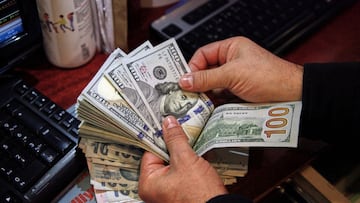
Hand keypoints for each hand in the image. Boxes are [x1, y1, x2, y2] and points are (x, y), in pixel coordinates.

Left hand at [138, 116, 226, 202]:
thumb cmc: (199, 194)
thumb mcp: (185, 160)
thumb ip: (175, 139)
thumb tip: (168, 123)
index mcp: (148, 183)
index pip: (150, 152)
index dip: (161, 137)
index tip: (168, 124)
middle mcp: (155, 189)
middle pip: (162, 157)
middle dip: (174, 144)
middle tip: (181, 129)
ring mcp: (169, 191)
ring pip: (174, 163)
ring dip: (184, 152)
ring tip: (191, 141)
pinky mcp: (182, 192)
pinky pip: (183, 171)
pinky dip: (190, 162)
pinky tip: (198, 154)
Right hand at [179, 37, 302, 101]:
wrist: (291, 95)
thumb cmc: (269, 76)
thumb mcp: (233, 74)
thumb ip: (207, 77)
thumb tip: (185, 80)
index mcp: (231, 48)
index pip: (203, 54)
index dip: (192, 66)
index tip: (184, 80)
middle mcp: (231, 62)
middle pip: (206, 71)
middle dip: (197, 83)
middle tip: (187, 94)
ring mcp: (234, 78)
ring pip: (212, 86)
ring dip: (205, 94)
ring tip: (197, 103)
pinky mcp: (238, 93)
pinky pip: (220, 96)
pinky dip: (214, 102)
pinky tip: (208, 108)